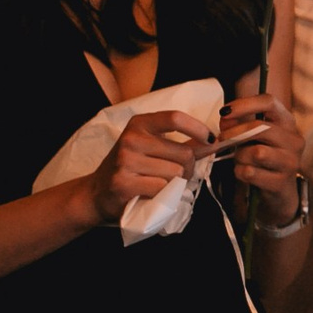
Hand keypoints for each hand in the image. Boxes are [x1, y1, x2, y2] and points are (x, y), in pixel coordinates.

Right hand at [83, 110, 210, 225]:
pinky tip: (149, 193)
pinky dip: (163, 195)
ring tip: (160, 184)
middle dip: (189, 168)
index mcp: (140, 124)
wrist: (97, 193)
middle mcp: (131, 138)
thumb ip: (184, 144)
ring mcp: (125, 160)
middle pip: (184, 153)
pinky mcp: (123, 183)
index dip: (198, 129)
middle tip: (176, 175)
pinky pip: (162, 188)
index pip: (175, 118)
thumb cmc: (132, 169)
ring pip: (175, 173)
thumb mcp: (154, 149)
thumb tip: (215, 141)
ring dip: (175, 184)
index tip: (211, 140)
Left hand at [220, 94, 305, 226]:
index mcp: (288, 123)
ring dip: (240, 156)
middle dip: (235, 133)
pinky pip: (250, 173)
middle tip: (222, 139)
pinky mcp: (282, 182)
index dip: (244, 104)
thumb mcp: (253, 137)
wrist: (279, 192)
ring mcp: (291, 162)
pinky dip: (240, 172)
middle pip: (261, 128)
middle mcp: (294, 140)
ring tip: (240, 160)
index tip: (224, 111)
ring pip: (256, 152)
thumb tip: (225, 118)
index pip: (269, 102)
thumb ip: (238, 124)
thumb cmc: (263, 158)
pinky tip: (244, 173)